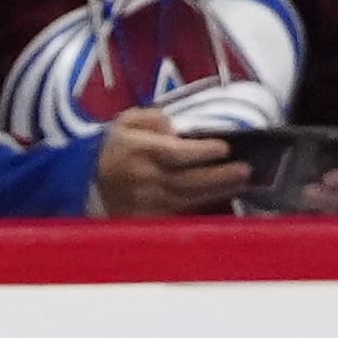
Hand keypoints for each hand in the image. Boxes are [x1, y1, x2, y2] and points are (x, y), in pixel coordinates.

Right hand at [93, 110, 257, 215]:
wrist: (93, 184)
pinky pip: (183, 212)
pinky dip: (205, 204)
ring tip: (242, 180)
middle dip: (219, 175)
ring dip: (219, 190)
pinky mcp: (152, 219)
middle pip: (187, 179)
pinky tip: (224, 195)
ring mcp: (148, 202)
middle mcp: (143, 179)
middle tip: (245, 168)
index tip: (224, 147)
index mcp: (136, 151)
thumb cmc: (117, 149)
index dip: (201, 152)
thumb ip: (149, 117)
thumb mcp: (125, 122)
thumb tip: (171, 125)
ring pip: (189, 198)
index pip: (174, 153)